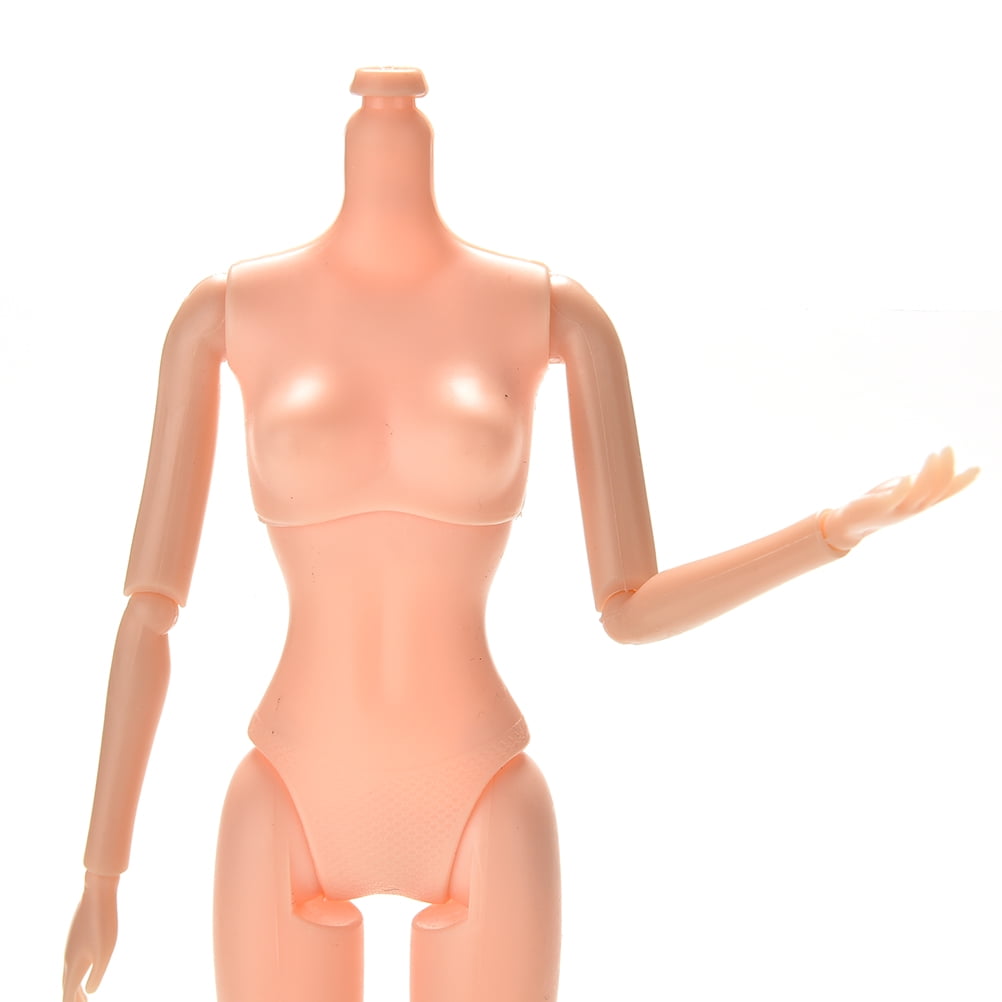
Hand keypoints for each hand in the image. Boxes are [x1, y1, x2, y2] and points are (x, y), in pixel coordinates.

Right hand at [63, 873, 118, 1001]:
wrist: (97, 894)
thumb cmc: (103, 923)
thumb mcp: (105, 951)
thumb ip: (96, 974)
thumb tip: (91, 991)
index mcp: (74, 964)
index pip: (69, 992)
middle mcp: (69, 958)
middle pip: (67, 985)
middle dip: (73, 998)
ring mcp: (71, 946)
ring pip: (69, 972)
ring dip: (74, 986)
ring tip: (82, 994)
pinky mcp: (76, 937)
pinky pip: (73, 960)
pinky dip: (76, 972)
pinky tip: (82, 968)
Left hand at [822, 447, 978, 550]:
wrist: (851, 522)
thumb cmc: (879, 503)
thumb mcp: (904, 489)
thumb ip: (920, 481)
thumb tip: (935, 466)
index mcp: (921, 502)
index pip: (946, 492)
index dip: (962, 482)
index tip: (977, 468)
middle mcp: (914, 507)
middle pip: (937, 489)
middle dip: (945, 468)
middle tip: (948, 448)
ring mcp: (899, 508)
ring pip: (921, 492)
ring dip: (929, 473)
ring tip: (933, 455)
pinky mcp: (881, 507)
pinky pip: (895, 499)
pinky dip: (903, 489)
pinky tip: (907, 478)